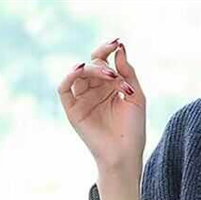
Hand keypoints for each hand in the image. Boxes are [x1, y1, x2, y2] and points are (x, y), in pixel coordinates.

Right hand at [57, 37, 144, 171]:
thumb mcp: (136, 96)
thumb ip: (128, 72)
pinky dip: (69, 76)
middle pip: (91, 64)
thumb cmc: (133, 130)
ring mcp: (82, 100)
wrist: (125, 156)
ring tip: (110, 75)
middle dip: (102, 60)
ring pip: (80, 74)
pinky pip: (64, 88)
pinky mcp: (72, 111)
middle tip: (113, 63)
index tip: (117, 42)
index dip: (108, 50)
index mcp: (108, 88)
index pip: (104, 62)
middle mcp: (94, 92)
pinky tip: (80, 68)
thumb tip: (119, 49)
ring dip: (94, 69)